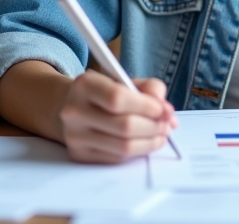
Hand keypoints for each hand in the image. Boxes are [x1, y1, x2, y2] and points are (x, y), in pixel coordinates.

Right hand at [59, 72, 177, 163]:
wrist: (72, 107)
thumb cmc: (104, 93)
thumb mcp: (124, 80)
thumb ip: (149, 88)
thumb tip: (167, 112)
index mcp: (85, 85)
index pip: (118, 99)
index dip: (146, 106)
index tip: (164, 109)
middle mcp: (74, 111)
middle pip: (124, 126)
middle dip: (153, 126)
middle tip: (167, 124)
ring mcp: (75, 136)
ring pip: (123, 147)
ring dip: (150, 142)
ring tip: (161, 133)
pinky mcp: (79, 155)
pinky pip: (117, 158)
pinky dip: (138, 151)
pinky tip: (146, 142)